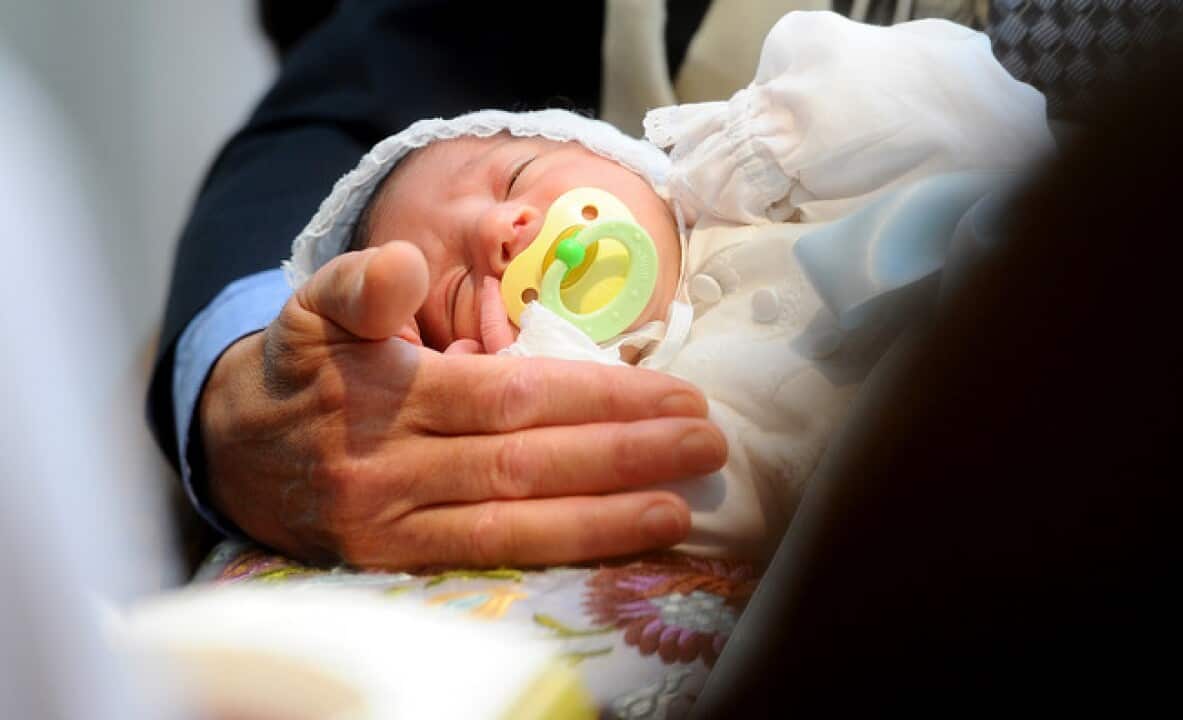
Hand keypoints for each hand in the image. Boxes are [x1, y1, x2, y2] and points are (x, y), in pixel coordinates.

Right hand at [198, 242, 725, 568]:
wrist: (231, 450)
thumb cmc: (299, 371)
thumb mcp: (313, 308)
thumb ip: (359, 283)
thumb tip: (405, 263)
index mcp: (385, 393)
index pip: (511, 396)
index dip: (597, 397)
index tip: (673, 393)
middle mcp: (391, 466)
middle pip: (527, 461)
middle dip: (623, 454)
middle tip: (705, 443)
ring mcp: (392, 523)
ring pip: (515, 520)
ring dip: (607, 514)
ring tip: (682, 504)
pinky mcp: (392, 562)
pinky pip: (488, 557)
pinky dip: (559, 551)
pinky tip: (619, 541)